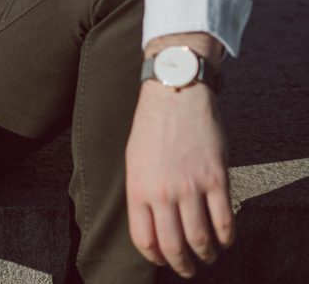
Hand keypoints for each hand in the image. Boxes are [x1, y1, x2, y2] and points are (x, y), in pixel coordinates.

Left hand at [125, 80, 232, 277]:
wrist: (175, 96)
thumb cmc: (152, 127)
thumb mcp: (135, 160)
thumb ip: (142, 192)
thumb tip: (151, 223)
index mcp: (138, 188)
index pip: (144, 238)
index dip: (155, 256)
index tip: (162, 260)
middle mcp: (163, 192)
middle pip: (173, 246)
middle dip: (182, 265)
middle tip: (188, 269)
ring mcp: (191, 187)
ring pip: (201, 238)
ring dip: (206, 254)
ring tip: (207, 256)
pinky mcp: (216, 179)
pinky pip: (224, 220)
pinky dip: (226, 237)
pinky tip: (224, 239)